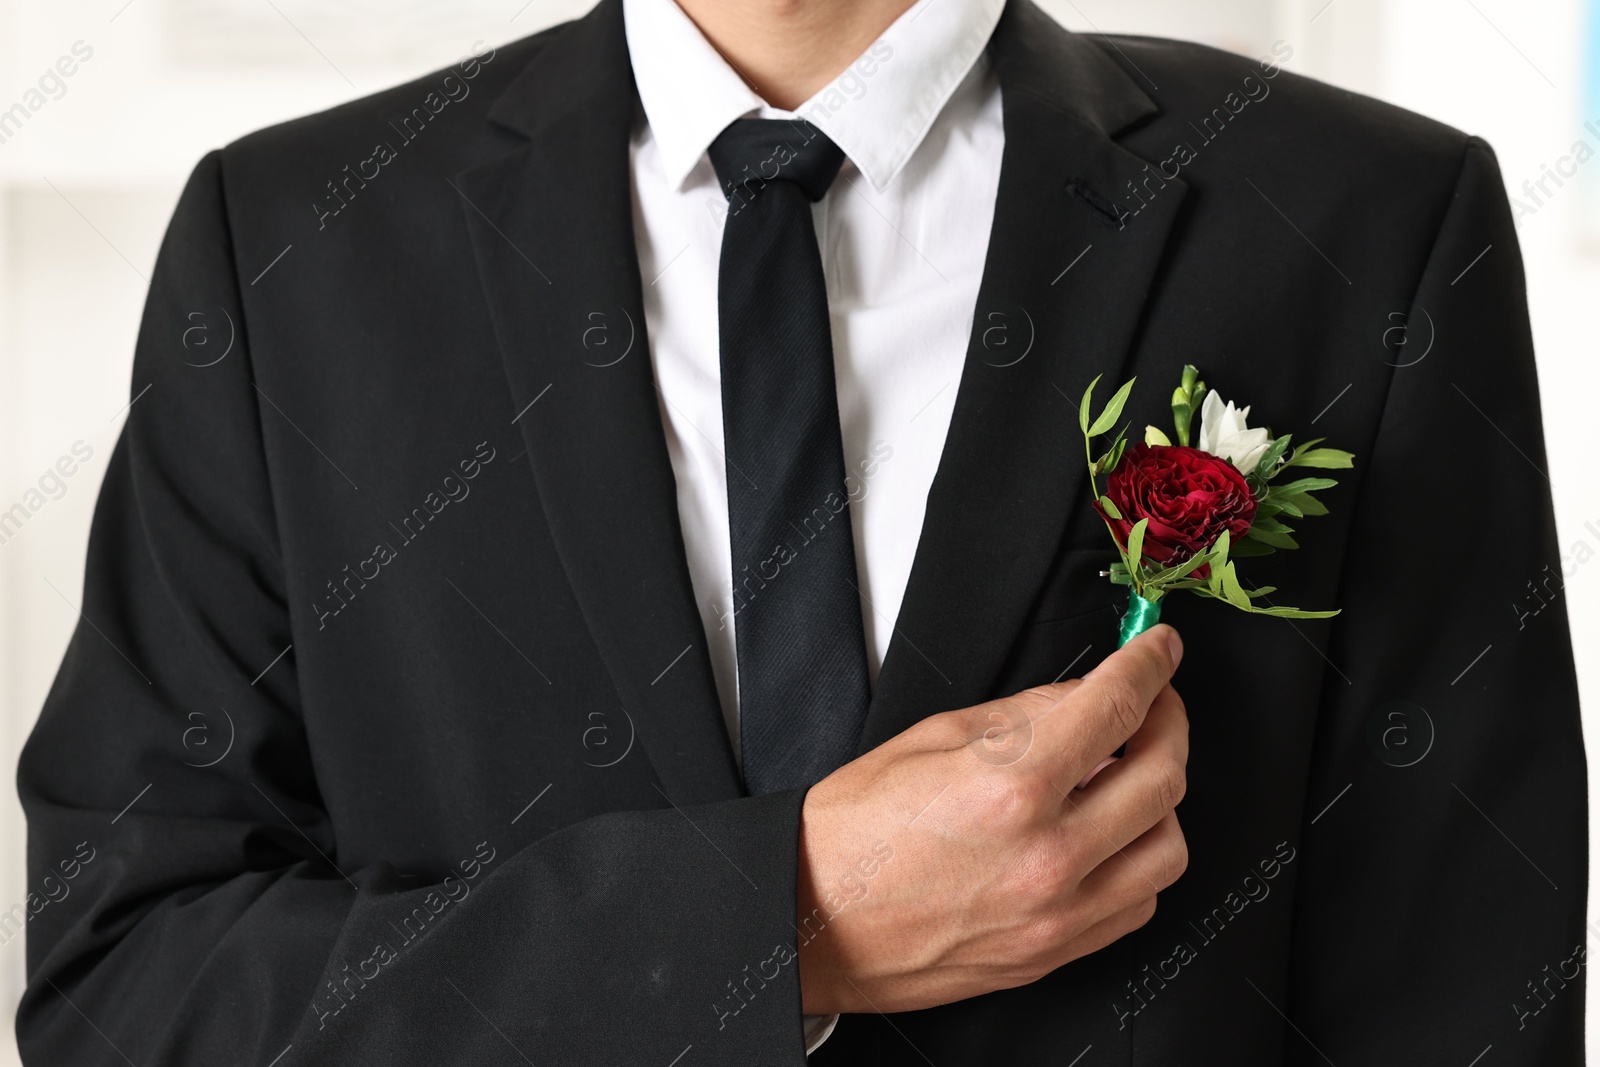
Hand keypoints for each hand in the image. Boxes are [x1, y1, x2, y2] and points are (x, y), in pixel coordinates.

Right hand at [795, 625, 1188, 1013]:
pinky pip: (1138, 904)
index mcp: (1013, 787)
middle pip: (1163, 775)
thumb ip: (1027, 714)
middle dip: (1171, 722)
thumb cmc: (855, 830)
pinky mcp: (1053, 952)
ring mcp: (1056, 913)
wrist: (814, 917)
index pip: (1118, 707)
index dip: (1150, 665)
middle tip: (1154, 702)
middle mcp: (1048, 855)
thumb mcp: (935, 737)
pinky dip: (1139, 860)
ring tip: (1128, 774)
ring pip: (1168, 848)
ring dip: (1161, 799)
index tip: (1160, 649)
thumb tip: (1088, 694)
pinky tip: (1110, 835)